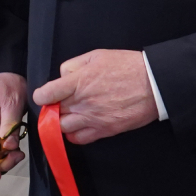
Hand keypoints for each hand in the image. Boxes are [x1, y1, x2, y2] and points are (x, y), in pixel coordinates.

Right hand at [0, 72, 29, 179]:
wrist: (13, 75)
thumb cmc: (8, 84)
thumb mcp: (11, 101)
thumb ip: (9, 123)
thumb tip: (8, 146)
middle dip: (1, 162)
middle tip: (18, 155)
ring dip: (7, 159)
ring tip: (19, 152)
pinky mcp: (1, 133)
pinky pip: (3, 150)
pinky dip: (11, 153)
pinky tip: (18, 148)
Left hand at [30, 48, 157, 142]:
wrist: (153, 85)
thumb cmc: (127, 66)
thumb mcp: (96, 55)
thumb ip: (74, 65)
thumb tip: (62, 77)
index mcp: (78, 81)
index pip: (46, 94)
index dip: (41, 95)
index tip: (44, 95)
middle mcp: (82, 102)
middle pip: (53, 113)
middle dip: (52, 109)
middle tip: (59, 105)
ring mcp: (92, 118)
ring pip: (62, 128)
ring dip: (61, 123)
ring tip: (68, 115)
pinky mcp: (104, 130)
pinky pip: (79, 139)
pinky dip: (74, 135)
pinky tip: (78, 126)